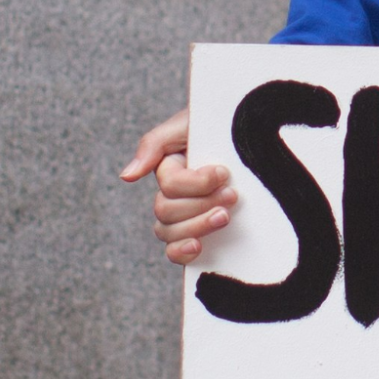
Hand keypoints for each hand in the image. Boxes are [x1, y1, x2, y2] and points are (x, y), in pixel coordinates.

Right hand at [120, 109, 237, 265]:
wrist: (252, 132)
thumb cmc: (219, 126)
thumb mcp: (187, 124)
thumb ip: (153, 144)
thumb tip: (127, 176)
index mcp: (170, 170)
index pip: (171, 186)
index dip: (198, 183)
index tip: (224, 172)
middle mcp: (174, 195)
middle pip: (167, 212)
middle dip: (201, 204)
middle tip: (232, 194)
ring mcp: (186, 216)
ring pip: (170, 234)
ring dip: (198, 226)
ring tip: (225, 216)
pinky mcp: (201, 233)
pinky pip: (176, 253)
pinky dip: (182, 252)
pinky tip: (198, 246)